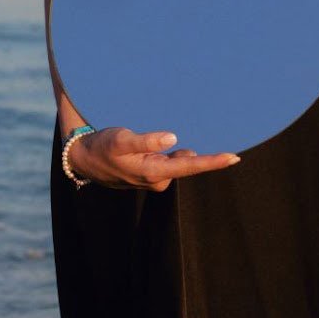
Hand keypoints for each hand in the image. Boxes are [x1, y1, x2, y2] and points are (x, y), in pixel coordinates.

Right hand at [70, 126, 240, 191]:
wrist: (84, 160)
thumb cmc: (102, 147)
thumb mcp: (121, 140)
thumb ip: (146, 140)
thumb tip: (173, 138)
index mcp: (153, 171)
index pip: (189, 166)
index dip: (212, 162)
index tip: (234, 157)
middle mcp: (157, 178)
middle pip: (190, 166)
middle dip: (208, 158)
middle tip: (232, 151)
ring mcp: (155, 178)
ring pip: (180, 163)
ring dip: (188, 154)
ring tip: (198, 139)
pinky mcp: (152, 173)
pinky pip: (172, 163)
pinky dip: (178, 155)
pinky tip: (180, 147)